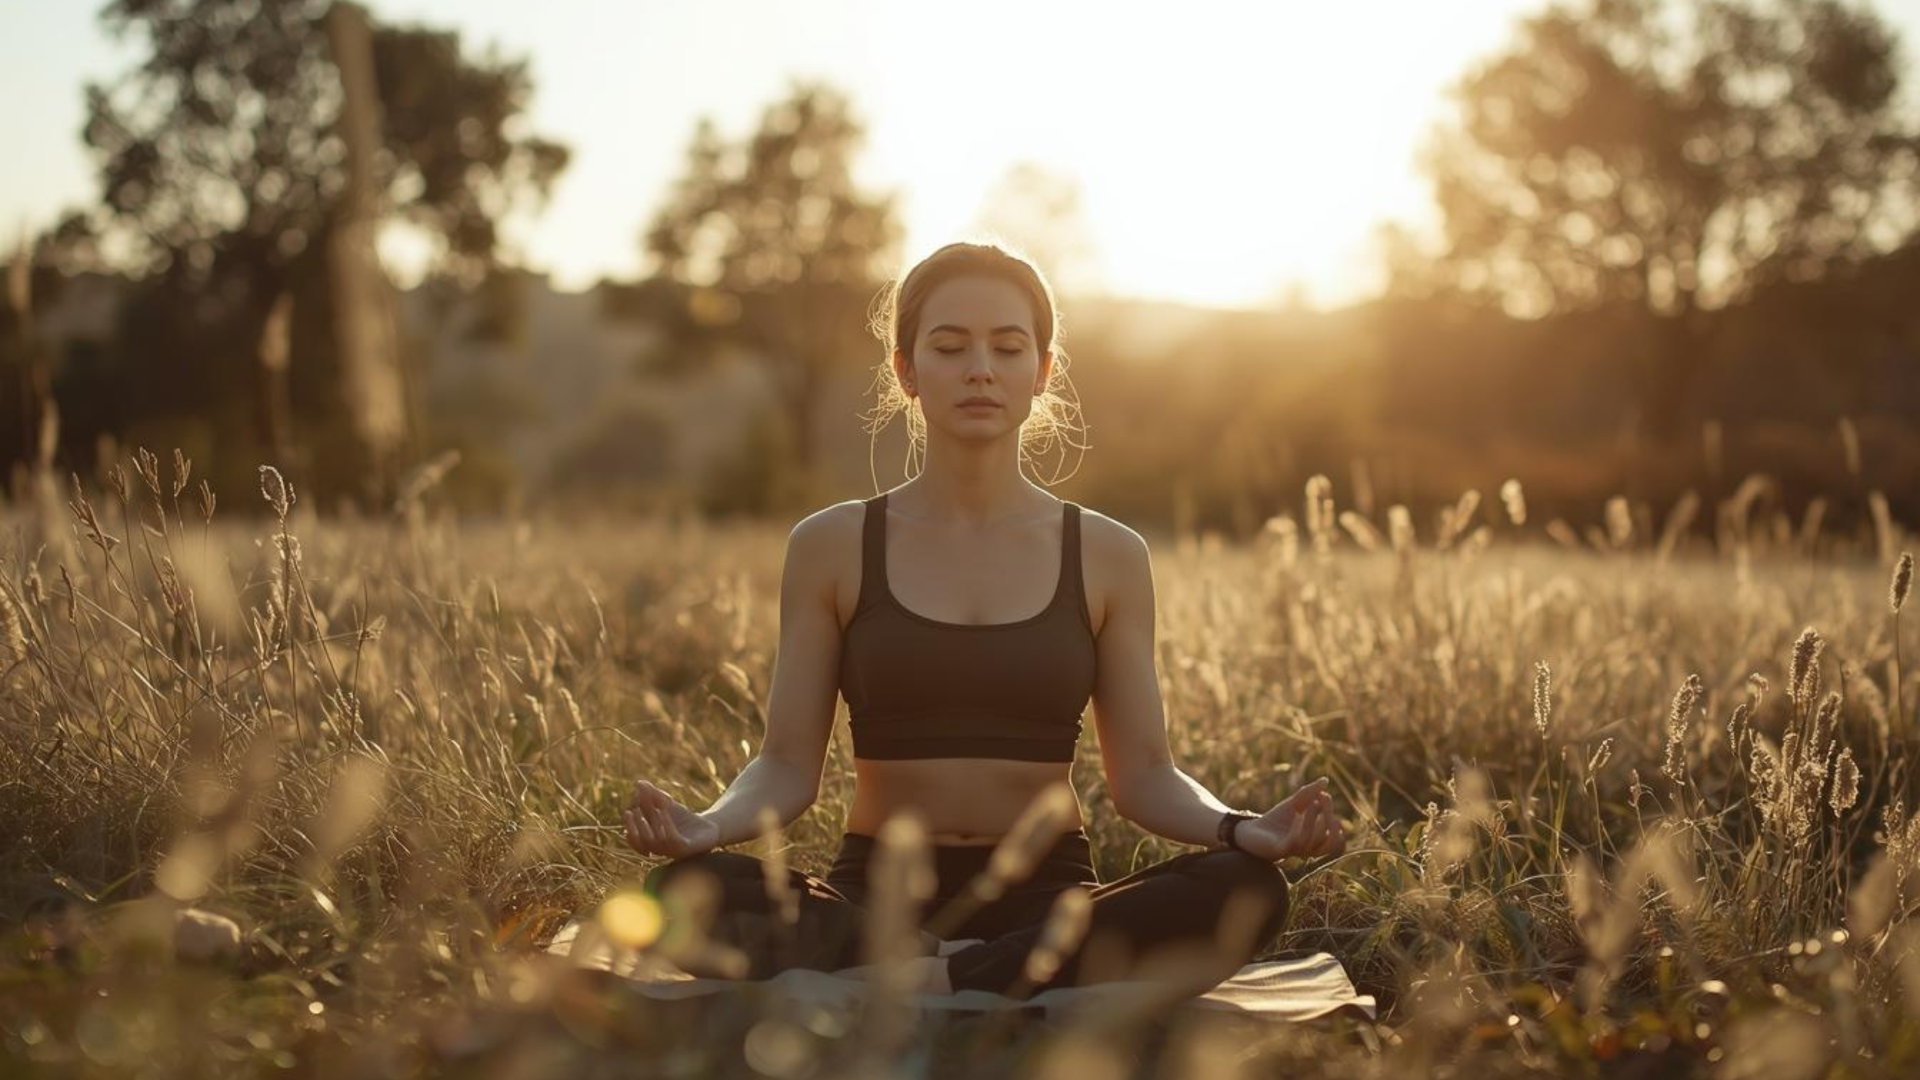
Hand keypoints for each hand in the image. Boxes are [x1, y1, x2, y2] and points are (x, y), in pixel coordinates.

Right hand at [623, 780, 720, 858]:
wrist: (708, 828)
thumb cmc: (684, 819)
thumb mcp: (667, 805)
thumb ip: (653, 795)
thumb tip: (638, 783)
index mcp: (651, 841)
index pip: (632, 837)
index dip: (628, 824)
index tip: (629, 808)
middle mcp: (658, 849)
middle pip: (640, 840)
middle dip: (634, 824)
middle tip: (632, 809)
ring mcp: (671, 851)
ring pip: (654, 841)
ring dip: (650, 821)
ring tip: (649, 806)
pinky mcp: (685, 848)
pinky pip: (672, 839)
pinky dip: (666, 823)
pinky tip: (665, 810)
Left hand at [1230, 777, 1346, 861]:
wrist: (1250, 830)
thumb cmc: (1275, 820)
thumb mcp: (1294, 804)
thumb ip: (1309, 793)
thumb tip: (1325, 780)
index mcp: (1316, 840)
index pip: (1335, 834)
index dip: (1333, 814)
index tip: (1324, 794)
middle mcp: (1309, 848)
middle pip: (1331, 841)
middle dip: (1330, 818)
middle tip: (1322, 798)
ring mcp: (1295, 851)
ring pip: (1313, 842)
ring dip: (1315, 820)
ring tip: (1313, 803)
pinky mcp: (1280, 851)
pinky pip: (1295, 842)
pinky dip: (1300, 827)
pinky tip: (1297, 814)